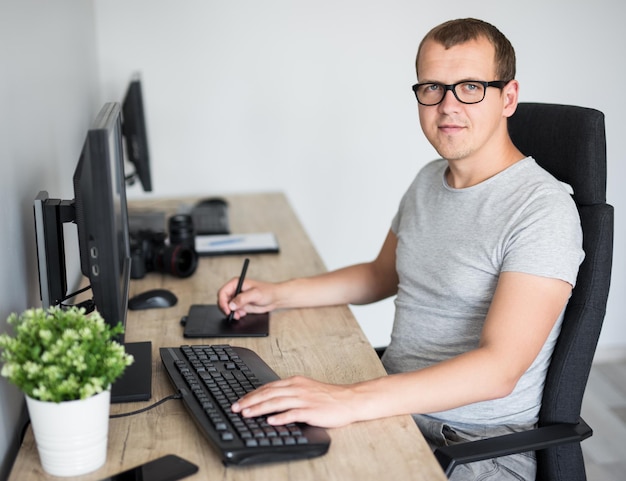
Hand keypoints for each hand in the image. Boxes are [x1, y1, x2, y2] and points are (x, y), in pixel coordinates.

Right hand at [217, 278, 279, 319]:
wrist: (275, 298)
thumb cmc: (267, 291)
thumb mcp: (255, 294)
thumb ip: (242, 299)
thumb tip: (231, 305)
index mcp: (236, 283)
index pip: (222, 292)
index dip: (222, 301)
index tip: (227, 310)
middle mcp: (235, 290)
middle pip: (222, 300)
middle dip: (226, 308)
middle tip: (231, 315)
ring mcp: (238, 298)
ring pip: (227, 307)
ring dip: (231, 313)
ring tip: (239, 315)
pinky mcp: (241, 305)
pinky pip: (233, 311)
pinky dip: (236, 314)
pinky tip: (243, 314)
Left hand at [231, 376, 358, 428]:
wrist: (348, 400)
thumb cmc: (328, 397)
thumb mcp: (306, 389)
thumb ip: (289, 392)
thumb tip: (270, 399)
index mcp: (295, 382)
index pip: (268, 387)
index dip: (252, 394)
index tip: (240, 401)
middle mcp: (297, 388)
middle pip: (269, 393)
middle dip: (250, 401)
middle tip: (236, 408)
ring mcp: (304, 399)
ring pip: (277, 402)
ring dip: (260, 408)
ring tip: (247, 414)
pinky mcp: (311, 410)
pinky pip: (293, 413)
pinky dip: (280, 417)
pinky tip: (271, 421)